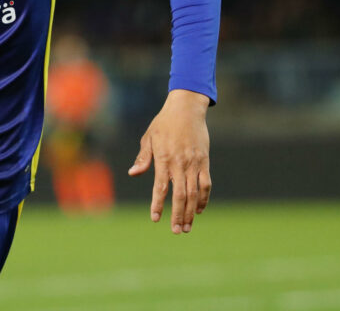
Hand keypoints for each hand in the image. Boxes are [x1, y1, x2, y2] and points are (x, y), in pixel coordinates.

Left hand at [128, 89, 210, 233]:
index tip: (155, 219)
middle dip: (177, 215)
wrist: (186, 108)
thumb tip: (133, 174)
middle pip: (179, 195)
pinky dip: (203, 198)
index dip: (157, 204)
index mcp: (163, 158)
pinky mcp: (204, 161)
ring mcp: (194, 163)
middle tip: (176, 231)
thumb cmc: (164, 123)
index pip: (160, 187)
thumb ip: (143, 158)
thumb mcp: (149, 137)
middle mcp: (179, 163)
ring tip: (187, 227)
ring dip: (190, 212)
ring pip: (193, 193)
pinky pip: (206, 184)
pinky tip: (198, 209)